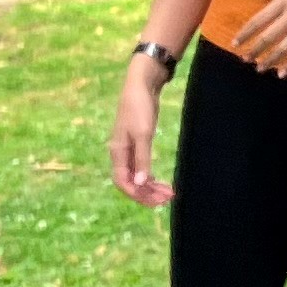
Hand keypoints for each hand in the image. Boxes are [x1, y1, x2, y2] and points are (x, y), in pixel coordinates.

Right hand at [110, 60, 174, 206]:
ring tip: (168, 193)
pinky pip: (140, 167)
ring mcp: (128, 149)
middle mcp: (120, 154)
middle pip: (130, 182)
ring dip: (150, 186)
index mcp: (117, 152)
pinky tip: (160, 180)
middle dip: (147, 193)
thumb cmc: (140, 107)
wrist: (141, 85)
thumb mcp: (143, 134)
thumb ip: (141, 159)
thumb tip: (139, 184)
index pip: (123, 183)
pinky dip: (149, 175)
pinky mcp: (137, 143)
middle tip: (167, 199)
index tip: (156, 201)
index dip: (138, 195)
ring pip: (136, 176)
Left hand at [231, 0, 286, 74]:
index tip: (234, 44)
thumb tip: (267, 23)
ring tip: (260, 68)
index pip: (259, 20)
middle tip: (245, 60)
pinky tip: (282, 73)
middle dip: (255, 50)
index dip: (245, 33)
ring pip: (284, 47)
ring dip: (271, 60)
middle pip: (269, 36)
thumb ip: (282, 6)